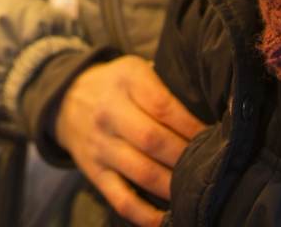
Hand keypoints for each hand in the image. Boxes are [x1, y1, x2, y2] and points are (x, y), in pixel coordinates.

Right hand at [53, 55, 203, 226]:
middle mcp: (109, 112)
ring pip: (141, 172)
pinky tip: (166, 220)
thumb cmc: (116, 85)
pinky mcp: (94, 172)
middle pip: (153, 140)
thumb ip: (167, 83)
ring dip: (173, 185)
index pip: (164, 106)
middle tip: (211, 165)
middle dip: (186, 156)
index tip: (216, 137)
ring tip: (196, 190)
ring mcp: (100, 145)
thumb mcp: (136, 69)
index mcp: (126, 81)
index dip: (193, 126)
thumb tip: (214, 105)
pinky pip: (121, 199)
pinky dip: (145, 215)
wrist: (65, 99)